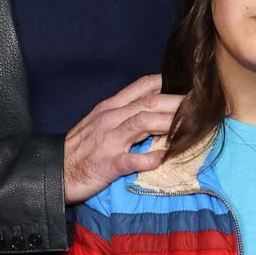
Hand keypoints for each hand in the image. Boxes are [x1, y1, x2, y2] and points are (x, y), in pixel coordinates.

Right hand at [63, 75, 183, 204]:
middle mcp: (111, 119)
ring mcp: (109, 140)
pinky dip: (150, 158)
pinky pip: (132, 159)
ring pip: (143, 123)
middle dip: (177, 101)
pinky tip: (164, 158)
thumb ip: (123, 113)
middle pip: (149, 102)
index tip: (190, 84)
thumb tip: (152, 108)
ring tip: (191, 125)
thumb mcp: (99, 123)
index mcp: (110, 108)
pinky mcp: (108, 163)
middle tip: (201, 104)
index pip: (142, 86)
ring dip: (170, 123)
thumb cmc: (80, 149)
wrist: (54, 171)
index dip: (168, 82)